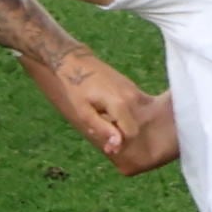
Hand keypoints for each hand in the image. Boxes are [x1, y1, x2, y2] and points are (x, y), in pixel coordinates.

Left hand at [59, 59, 176, 172]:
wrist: (77, 63)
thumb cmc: (76, 89)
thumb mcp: (84, 112)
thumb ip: (102, 128)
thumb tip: (117, 145)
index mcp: (120, 104)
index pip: (131, 133)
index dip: (120, 143)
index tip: (108, 148)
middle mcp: (132, 97)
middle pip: (134, 126)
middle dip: (121, 135)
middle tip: (102, 133)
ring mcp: (134, 91)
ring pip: (135, 118)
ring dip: (122, 125)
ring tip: (102, 119)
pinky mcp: (132, 88)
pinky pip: (132, 109)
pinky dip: (123, 116)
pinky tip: (108, 112)